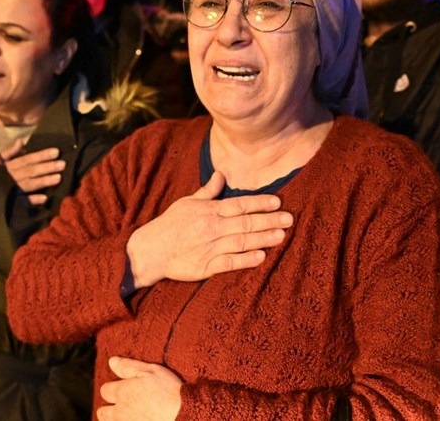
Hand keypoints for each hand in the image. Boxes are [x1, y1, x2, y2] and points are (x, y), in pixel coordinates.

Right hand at [0, 141, 65, 204]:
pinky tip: (44, 198)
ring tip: (59, 178)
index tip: (56, 151)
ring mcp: (11, 189)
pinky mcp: (9, 201)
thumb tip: (20, 142)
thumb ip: (8, 152)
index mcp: (8, 166)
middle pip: (31, 170)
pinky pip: (20, 201)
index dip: (41, 155)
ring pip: (30, 184)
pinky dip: (31, 200)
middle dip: (47, 167)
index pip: (27, 159)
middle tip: (63, 164)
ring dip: (44, 181)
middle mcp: (11, 176)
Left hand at [97, 357, 181, 420]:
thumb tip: (111, 361)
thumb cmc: (169, 392)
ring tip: (131, 417)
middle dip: (108, 410)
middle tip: (123, 407)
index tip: (123, 389)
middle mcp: (120, 412)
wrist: (184, 417)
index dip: (112, 389)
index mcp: (122, 392)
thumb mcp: (150, 371)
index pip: (105, 390)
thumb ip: (128, 367)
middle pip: (102, 413)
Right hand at [125, 171, 292, 287]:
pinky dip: (245, 260)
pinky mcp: (205, 267)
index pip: (238, 204)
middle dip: (268, 220)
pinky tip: (260, 257)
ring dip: (262, 239)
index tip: (277, 201)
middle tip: (289, 219)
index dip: (259, 203)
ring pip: (240, 242)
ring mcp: (209, 248)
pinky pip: (229, 263)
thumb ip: (208, 191)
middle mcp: (211, 228)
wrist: (150, 250)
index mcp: (208, 211)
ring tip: (281, 236)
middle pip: (244, 223)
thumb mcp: (187, 203)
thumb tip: (221, 174)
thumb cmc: (170, 225)